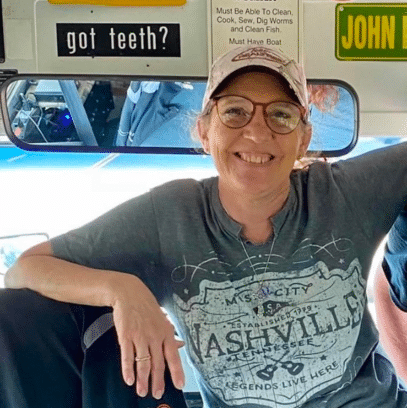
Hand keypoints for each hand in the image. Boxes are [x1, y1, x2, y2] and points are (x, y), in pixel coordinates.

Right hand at [110, 275, 184, 398]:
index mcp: (166, 331)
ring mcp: (140, 336)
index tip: (179, 386)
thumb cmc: (147, 307)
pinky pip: (127, 356)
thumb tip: (180, 346)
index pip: (173, 355)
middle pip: (157, 363)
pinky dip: (127, 369)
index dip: (177, 371)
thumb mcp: (163, 318)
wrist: (129, 293)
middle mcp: (154, 335)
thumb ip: (170, 335)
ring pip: (143, 362)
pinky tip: (128, 380)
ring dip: (142, 379)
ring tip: (142, 392)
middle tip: (157, 394)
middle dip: (157, 381)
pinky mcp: (126, 335)